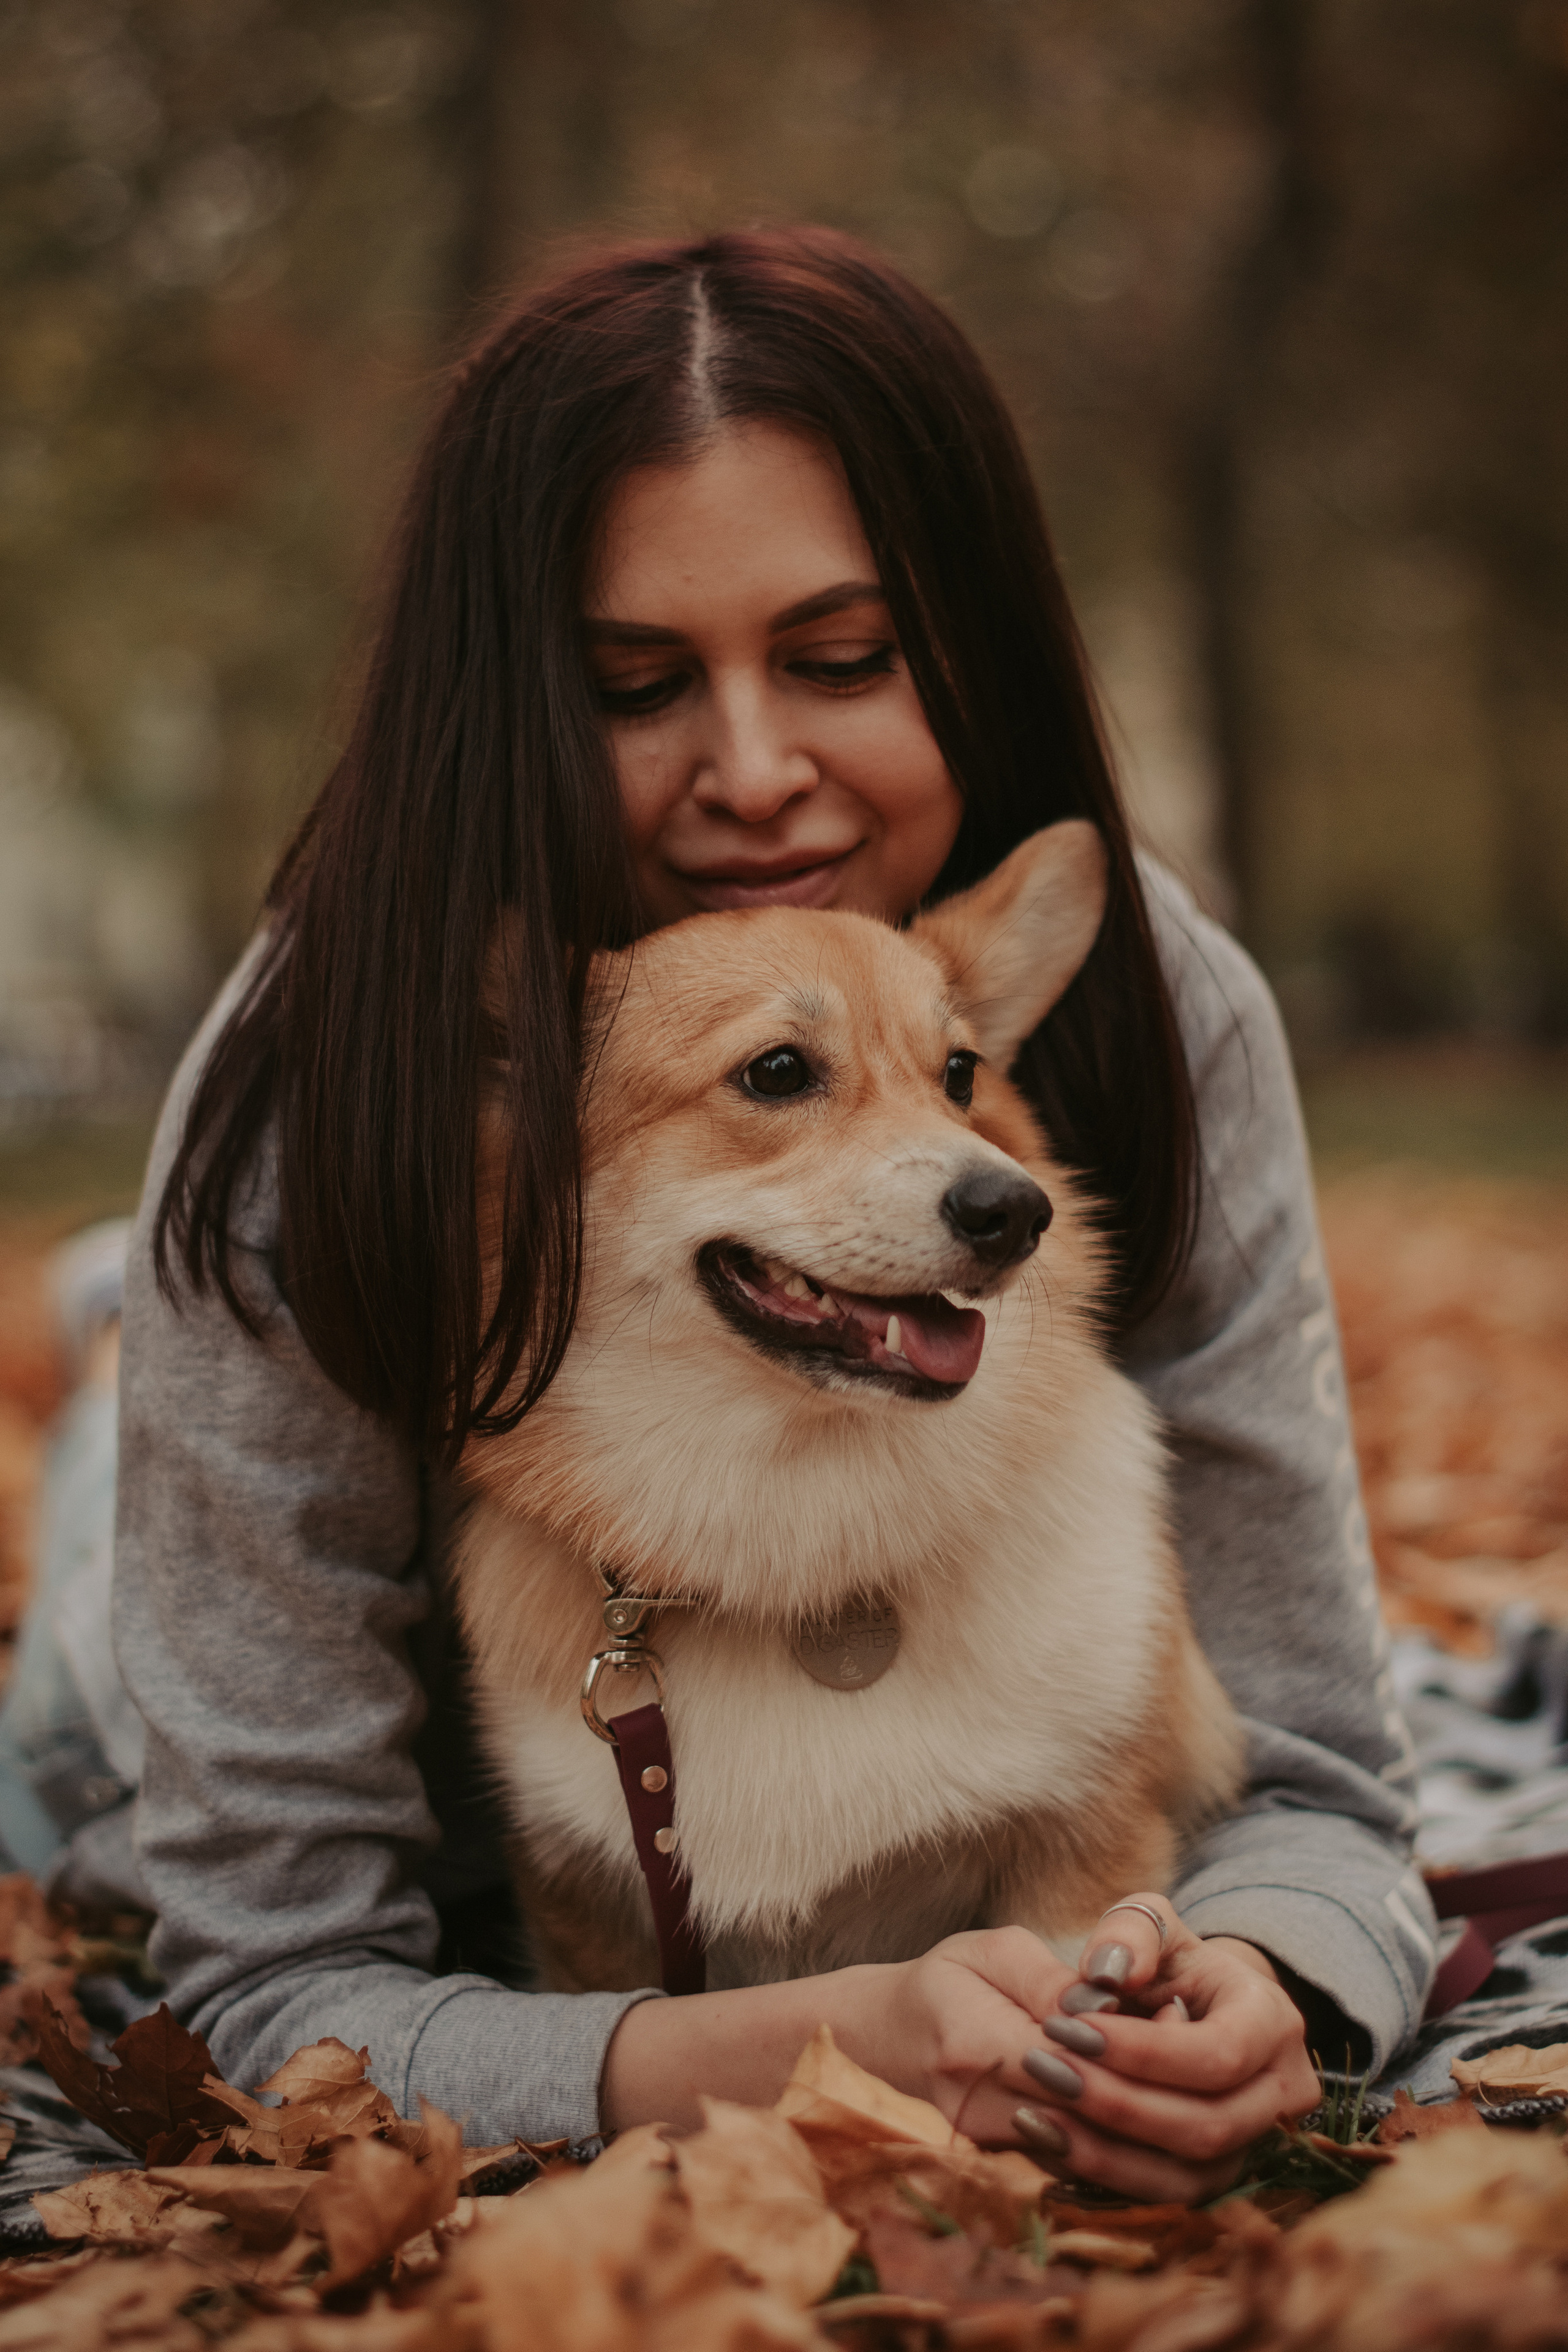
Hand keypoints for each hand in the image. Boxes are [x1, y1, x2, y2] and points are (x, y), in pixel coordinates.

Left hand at [1005, 1893, 1320, 2202]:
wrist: (1194, 2003)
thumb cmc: (1167, 1959)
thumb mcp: (1151, 1925)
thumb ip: (1130, 1932)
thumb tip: (1108, 1972)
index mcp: (1272, 2021)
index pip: (1219, 2054)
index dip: (1144, 2050)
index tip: (1068, 2027)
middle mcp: (1282, 2091)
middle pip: (1207, 2124)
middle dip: (1119, 2102)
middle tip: (1044, 2067)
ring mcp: (1258, 2142)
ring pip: (1190, 2174)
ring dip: (1106, 2148)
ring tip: (1036, 2110)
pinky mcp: (1221, 2174)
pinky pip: (1167, 2193)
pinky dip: (1105, 2171)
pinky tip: (1048, 2137)